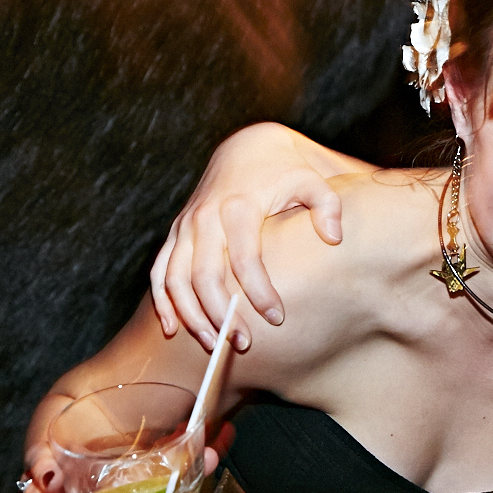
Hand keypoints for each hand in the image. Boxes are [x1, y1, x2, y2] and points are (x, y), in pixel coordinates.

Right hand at [150, 124, 348, 350]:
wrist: (247, 147)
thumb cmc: (286, 170)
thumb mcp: (312, 179)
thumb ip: (328, 205)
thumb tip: (334, 237)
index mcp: (239, 206)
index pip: (244, 259)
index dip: (259, 292)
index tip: (278, 318)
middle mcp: (205, 217)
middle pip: (203, 276)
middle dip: (221, 313)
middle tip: (243, 343)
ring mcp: (186, 226)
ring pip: (175, 278)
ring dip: (191, 315)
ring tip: (213, 345)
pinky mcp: (176, 233)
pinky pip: (159, 271)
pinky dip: (162, 301)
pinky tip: (173, 329)